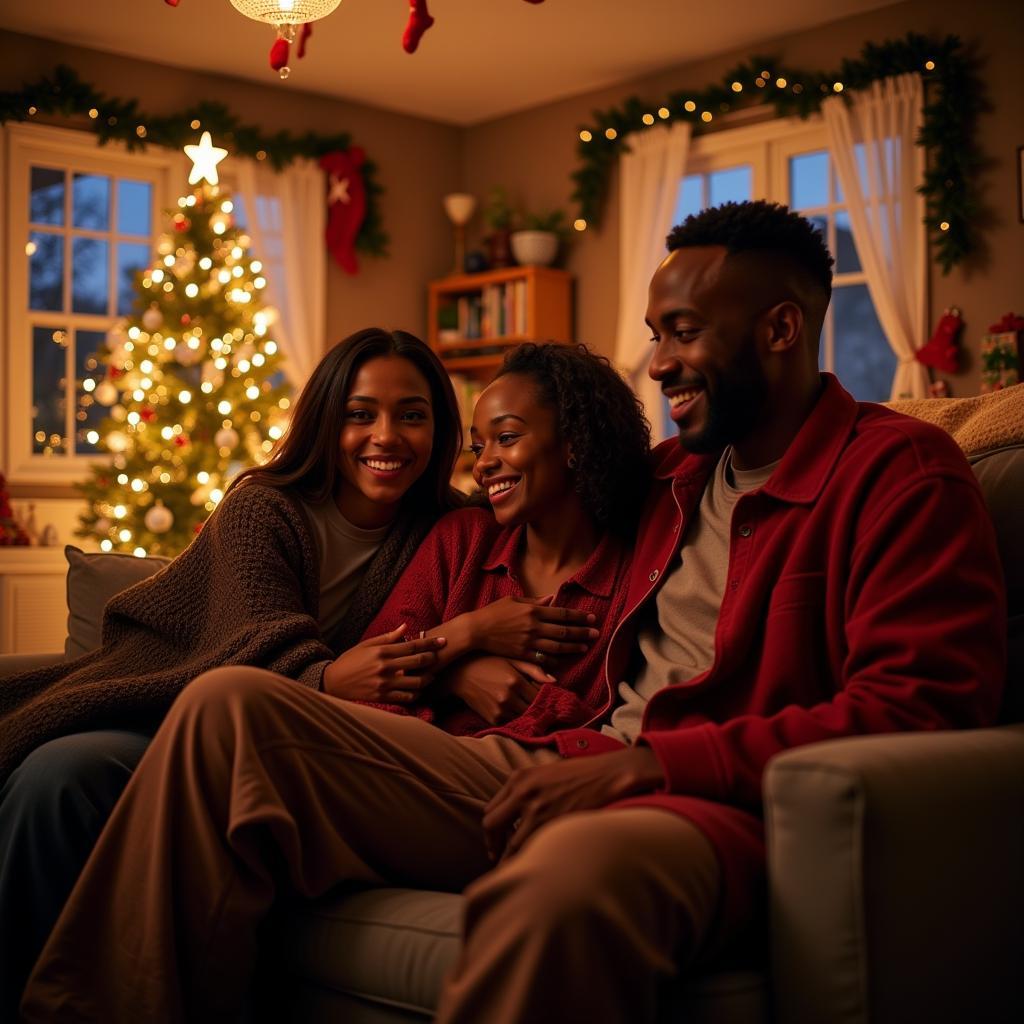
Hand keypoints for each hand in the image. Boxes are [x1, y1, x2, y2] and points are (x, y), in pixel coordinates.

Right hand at [323, 624, 444, 702]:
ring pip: (416, 682)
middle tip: (443, 656)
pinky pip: (406, 697)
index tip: (443, 641)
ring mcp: (384, 684)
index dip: (430, 643)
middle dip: (434, 658)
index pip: (413, 645)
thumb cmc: (349, 661)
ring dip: (428, 678)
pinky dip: (416, 694)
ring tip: (433, 675)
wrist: (331, 683)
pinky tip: (419, 690)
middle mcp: (385, 667)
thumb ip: (387, 637)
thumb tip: (405, 627)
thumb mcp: (366, 645)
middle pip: (418, 662)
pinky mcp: (382, 698)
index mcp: (382, 651)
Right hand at [445, 655, 552, 724]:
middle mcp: (508, 698)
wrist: (461, 674)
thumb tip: (554, 681)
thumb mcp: (512, 660)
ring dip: (527, 712)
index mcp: (516, 681)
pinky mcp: (492, 719)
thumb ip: (534, 670)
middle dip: (538, 706)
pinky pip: (511, 721)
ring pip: (523, 717)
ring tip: (524, 704)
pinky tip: (512, 708)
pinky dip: (514, 716)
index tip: (546, 694)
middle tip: (538, 701)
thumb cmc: (488, 663)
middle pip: (534, 709)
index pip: (540, 695)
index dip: (545, 695)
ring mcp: (499, 710)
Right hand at [462, 596, 598, 660]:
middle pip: (564, 631)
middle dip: (582, 632)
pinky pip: (543, 658)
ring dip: (573, 647)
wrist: (476, 631)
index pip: (562, 614)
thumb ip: (534, 601)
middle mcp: (534, 626)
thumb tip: (552, 599)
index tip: (592, 618)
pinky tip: (565, 659)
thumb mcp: (513, 600)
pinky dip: (555, 659)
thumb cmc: (493, 612)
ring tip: (585, 647)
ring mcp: (528, 642)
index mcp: (533, 611)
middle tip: (596, 634)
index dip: (579, 616)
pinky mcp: (522, 654)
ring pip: (557, 646)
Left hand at [482, 746, 664, 860]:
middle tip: (497, 858)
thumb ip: (525, 791)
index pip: (491, 809)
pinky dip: (530, 858)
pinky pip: (532, 848)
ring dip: (509, 858)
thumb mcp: (546, 774)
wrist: (609, 774)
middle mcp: (522, 791)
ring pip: (511, 844)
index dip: (491, 830)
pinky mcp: (554, 823)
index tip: (496, 841)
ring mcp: (537, 808)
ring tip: (514, 869)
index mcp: (519, 777)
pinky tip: (535, 865)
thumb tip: (512, 817)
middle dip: (492, 844)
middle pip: (491, 825)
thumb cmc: (582, 775)